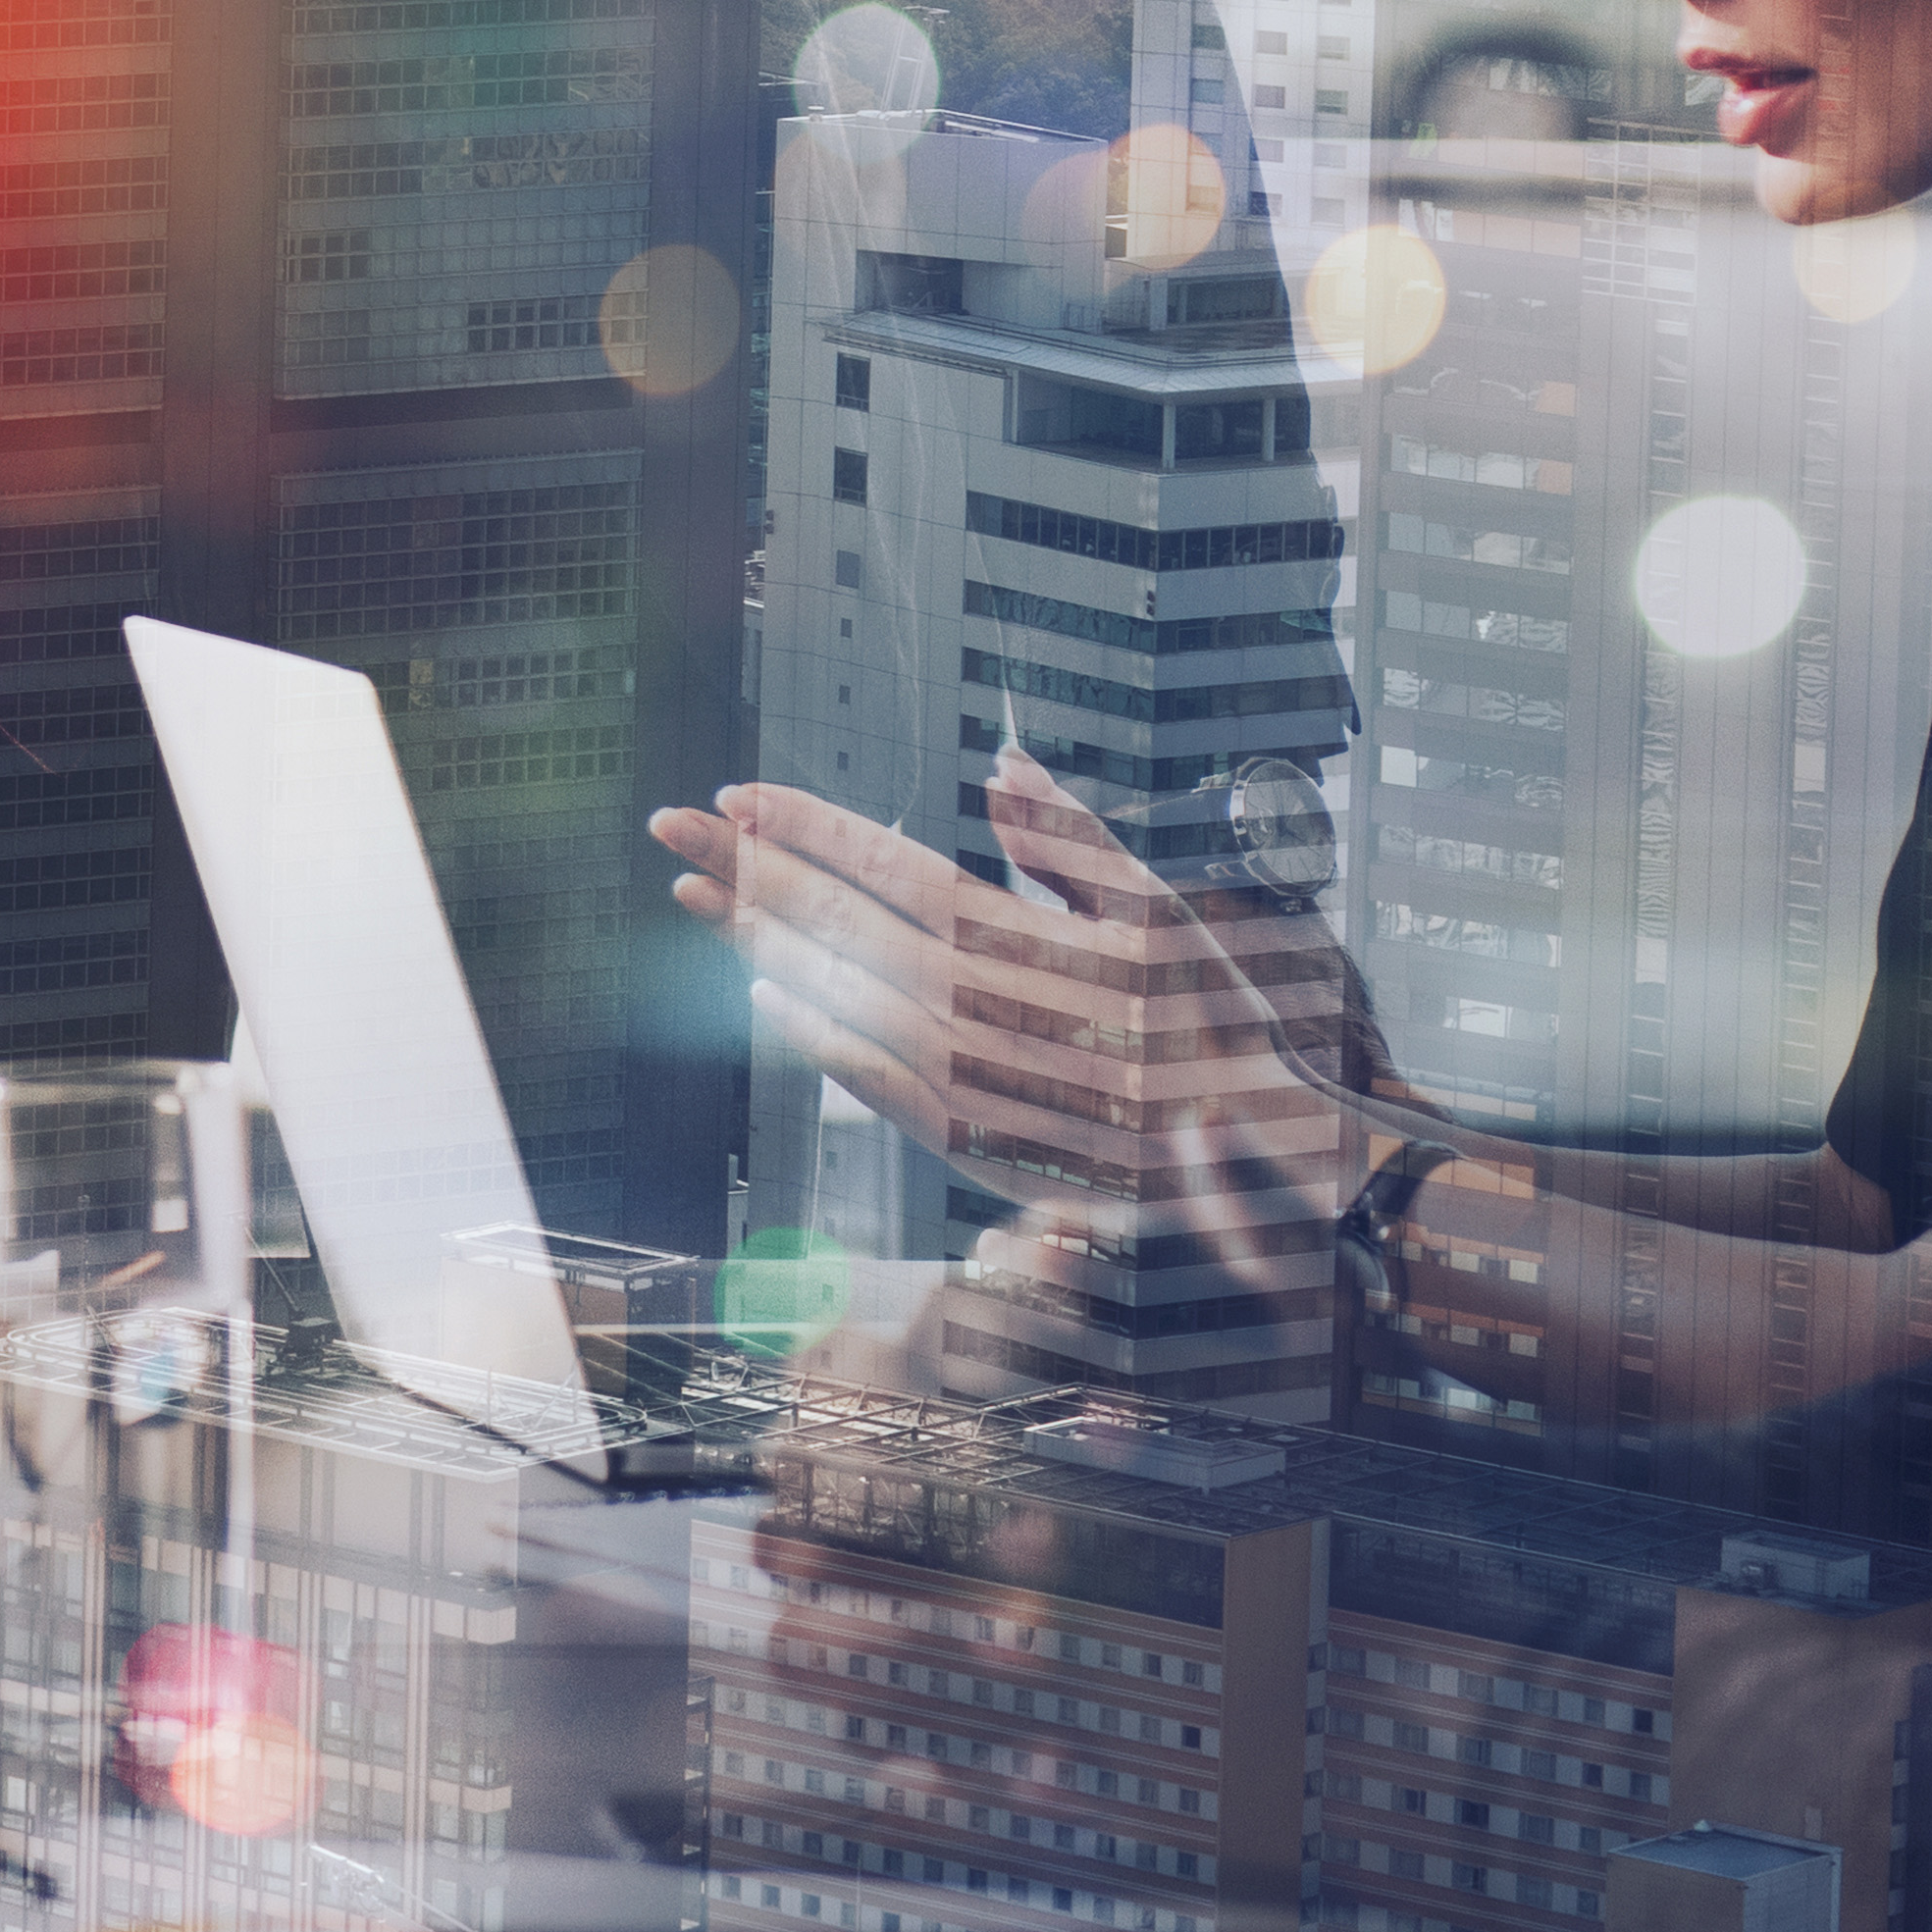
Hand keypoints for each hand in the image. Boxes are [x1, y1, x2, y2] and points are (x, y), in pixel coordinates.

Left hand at [652, 758, 1370, 1296]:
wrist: (1256, 1161)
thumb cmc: (1218, 1024)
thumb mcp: (1167, 911)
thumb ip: (1076, 841)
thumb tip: (1002, 771)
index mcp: (1030, 942)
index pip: (892, 870)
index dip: (808, 830)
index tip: (739, 795)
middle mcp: (985, 1010)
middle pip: (843, 927)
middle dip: (752, 870)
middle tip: (675, 828)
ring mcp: (970, 1080)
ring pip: (840, 999)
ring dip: (761, 942)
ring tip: (700, 894)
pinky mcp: (970, 1140)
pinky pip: (869, 1082)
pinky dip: (811, 1036)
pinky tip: (765, 998)